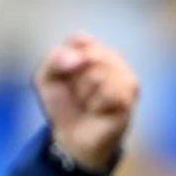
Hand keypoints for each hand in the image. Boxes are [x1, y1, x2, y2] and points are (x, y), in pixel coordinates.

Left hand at [35, 34, 139, 174]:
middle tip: (76, 93)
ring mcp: (125, 74)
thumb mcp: (45, 78)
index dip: (64, 60)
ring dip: (84, 93)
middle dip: (73, 79)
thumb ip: (55, 58)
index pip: (79, 39)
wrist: (72, 136)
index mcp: (92, 48)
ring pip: (98, 74)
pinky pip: (108, 92)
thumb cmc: (62, 103)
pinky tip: (97, 110)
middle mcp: (113, 57)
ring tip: (87, 102)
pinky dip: (95, 104)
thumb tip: (80, 58)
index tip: (63, 75)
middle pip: (87, 56)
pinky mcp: (130, 94)